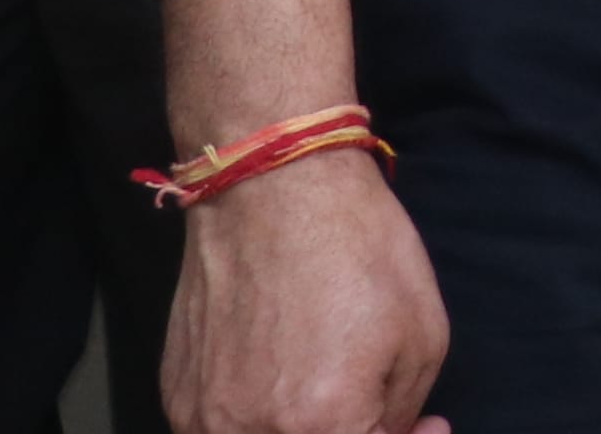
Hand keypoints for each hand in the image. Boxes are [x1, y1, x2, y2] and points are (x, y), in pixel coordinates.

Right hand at [161, 152, 448, 433]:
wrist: (271, 191)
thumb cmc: (358, 251)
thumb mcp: (422, 335)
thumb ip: (402, 411)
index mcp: (321, 425)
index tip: (423, 425)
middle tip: (377, 411)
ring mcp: (205, 420)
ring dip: (301, 430)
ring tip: (326, 391)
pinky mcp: (177, 397)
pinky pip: (224, 429)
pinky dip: (258, 421)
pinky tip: (284, 379)